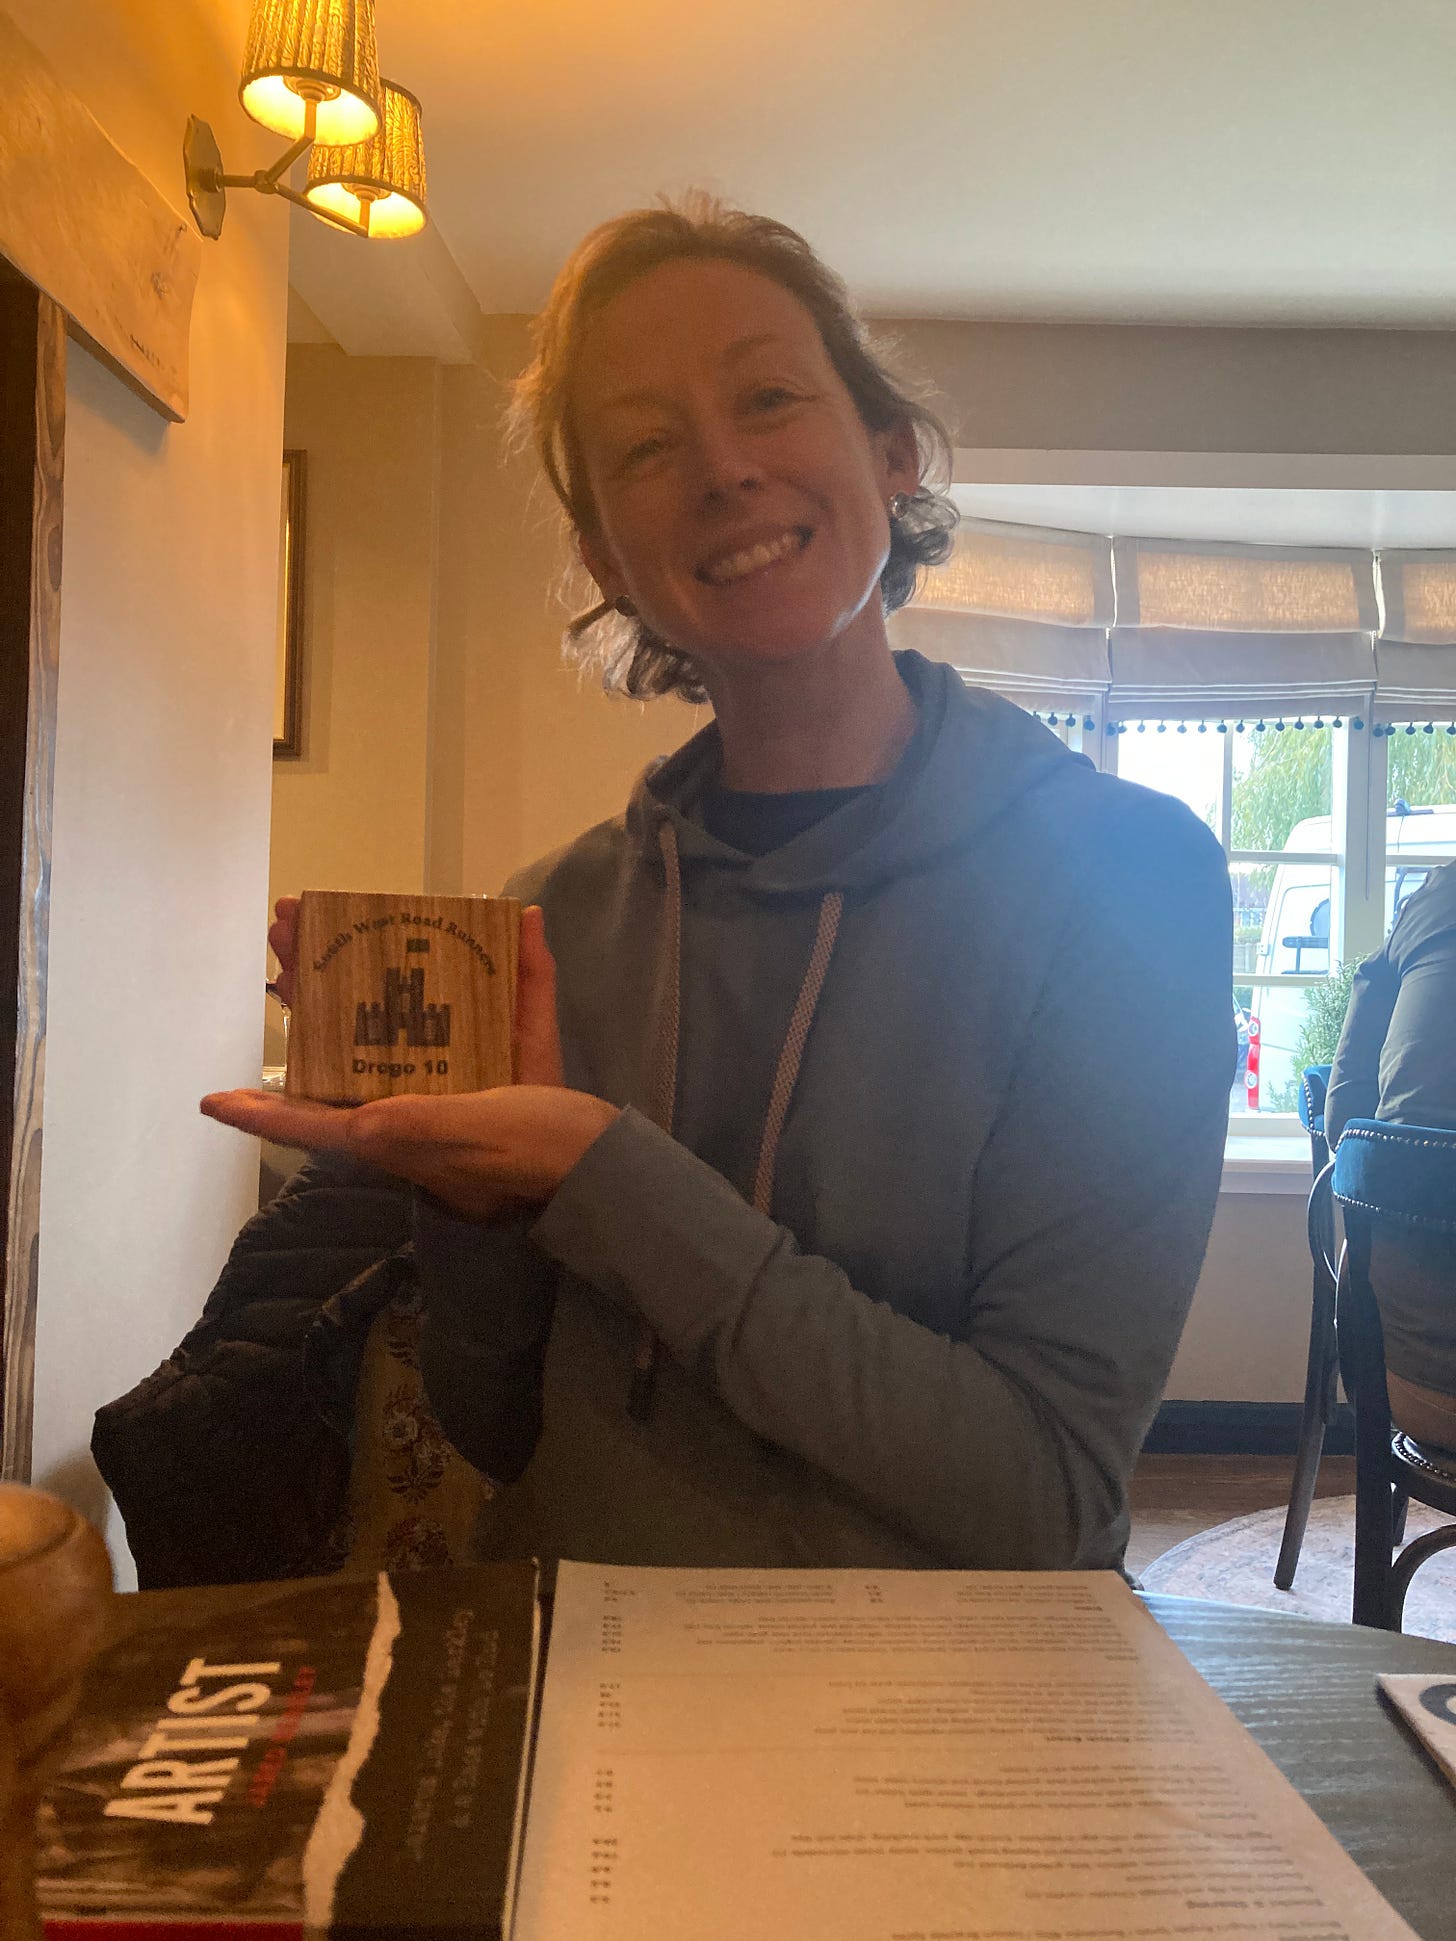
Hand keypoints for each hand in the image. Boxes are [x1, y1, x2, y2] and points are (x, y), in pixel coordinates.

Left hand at [207, 904, 612, 1216]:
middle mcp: (420, 1101)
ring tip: (347, 914)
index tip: (213, 1100)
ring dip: (383, 961)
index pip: (313, 1118)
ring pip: (413, 1011)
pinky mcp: (520, 1059)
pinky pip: (512, 1003)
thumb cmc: (524, 1157)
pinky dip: (518, 966)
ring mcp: (469, 1078)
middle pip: (351, 1039)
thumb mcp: (460, 1138)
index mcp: (395, 1128)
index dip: (261, 1112)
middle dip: (312, 986)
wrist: (602, 1170)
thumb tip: (357, 1124)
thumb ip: (411, 1124)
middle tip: (286, 926)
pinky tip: (516, 924)